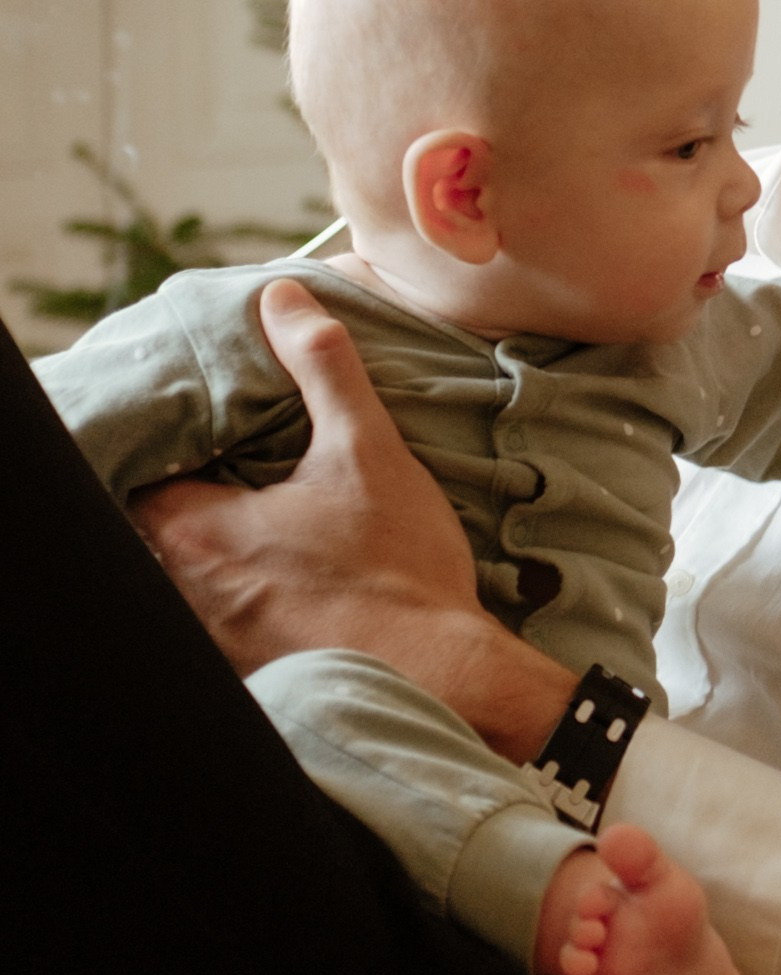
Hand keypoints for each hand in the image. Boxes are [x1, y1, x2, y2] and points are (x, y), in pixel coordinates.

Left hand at [132, 279, 574, 760]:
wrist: (443, 676)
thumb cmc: (400, 568)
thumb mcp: (368, 450)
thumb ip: (322, 368)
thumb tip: (285, 298)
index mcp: (198, 531)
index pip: (142, 478)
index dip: (173, 450)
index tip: (211, 434)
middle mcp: (186, 593)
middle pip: (156, 532)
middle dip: (192, 500)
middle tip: (241, 472)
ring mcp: (211, 642)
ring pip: (185, 583)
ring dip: (216, 555)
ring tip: (267, 526)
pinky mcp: (244, 675)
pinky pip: (217, 626)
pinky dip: (239, 600)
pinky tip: (287, 584)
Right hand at [536, 823, 743, 974]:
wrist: (693, 970)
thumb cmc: (677, 917)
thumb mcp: (667, 883)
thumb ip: (642, 858)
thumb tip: (612, 832)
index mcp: (612, 899)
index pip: (593, 895)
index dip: (591, 898)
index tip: (598, 900)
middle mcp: (598, 930)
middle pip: (577, 927)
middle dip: (579, 928)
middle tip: (593, 930)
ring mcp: (599, 965)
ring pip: (576, 963)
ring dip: (576, 962)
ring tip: (589, 963)